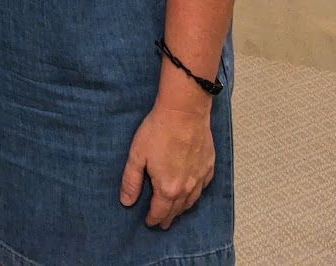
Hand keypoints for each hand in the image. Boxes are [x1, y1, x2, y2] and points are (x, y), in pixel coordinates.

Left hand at [119, 103, 214, 229]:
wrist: (184, 111)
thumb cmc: (158, 130)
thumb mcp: (137, 155)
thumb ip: (131, 180)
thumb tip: (126, 202)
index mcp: (167, 188)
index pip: (160, 212)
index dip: (153, 219)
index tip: (149, 223)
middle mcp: (186, 188)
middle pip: (177, 210)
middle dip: (168, 217)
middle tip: (163, 223)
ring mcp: (200, 177)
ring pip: (192, 201)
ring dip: (183, 209)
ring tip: (176, 211)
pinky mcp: (209, 166)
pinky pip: (203, 187)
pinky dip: (196, 193)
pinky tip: (193, 191)